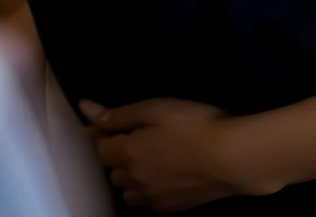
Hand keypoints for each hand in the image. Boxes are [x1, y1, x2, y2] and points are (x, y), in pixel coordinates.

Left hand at [80, 96, 256, 210]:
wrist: (231, 158)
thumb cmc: (193, 124)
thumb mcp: (155, 108)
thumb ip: (119, 114)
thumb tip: (84, 109)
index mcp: (128, 153)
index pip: (100, 148)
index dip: (102, 133)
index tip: (110, 122)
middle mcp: (135, 180)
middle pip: (112, 171)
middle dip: (117, 154)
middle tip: (137, 135)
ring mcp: (153, 198)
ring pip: (127, 191)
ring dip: (130, 175)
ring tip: (149, 157)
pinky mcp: (171, 208)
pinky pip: (147, 202)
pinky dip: (147, 189)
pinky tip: (163, 175)